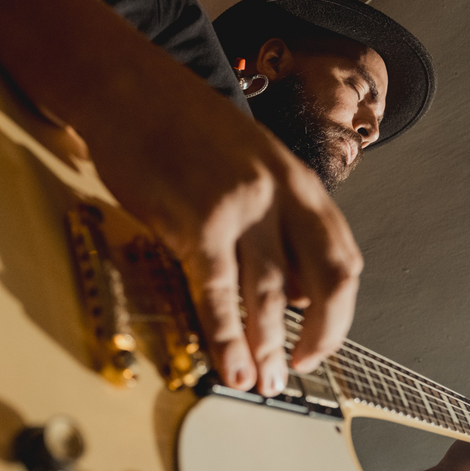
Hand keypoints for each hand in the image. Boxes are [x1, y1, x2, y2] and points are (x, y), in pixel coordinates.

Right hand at [82, 79, 361, 395]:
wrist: (128, 87)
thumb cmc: (182, 126)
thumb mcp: (252, 164)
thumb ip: (275, 222)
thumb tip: (288, 289)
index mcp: (300, 182)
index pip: (341, 261)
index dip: (337, 314)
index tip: (320, 345)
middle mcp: (281, 194)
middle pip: (321, 283)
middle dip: (314, 338)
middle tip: (295, 372)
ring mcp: (241, 207)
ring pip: (268, 294)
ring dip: (267, 348)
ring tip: (262, 383)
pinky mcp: (197, 220)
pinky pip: (218, 291)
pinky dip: (226, 336)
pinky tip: (231, 364)